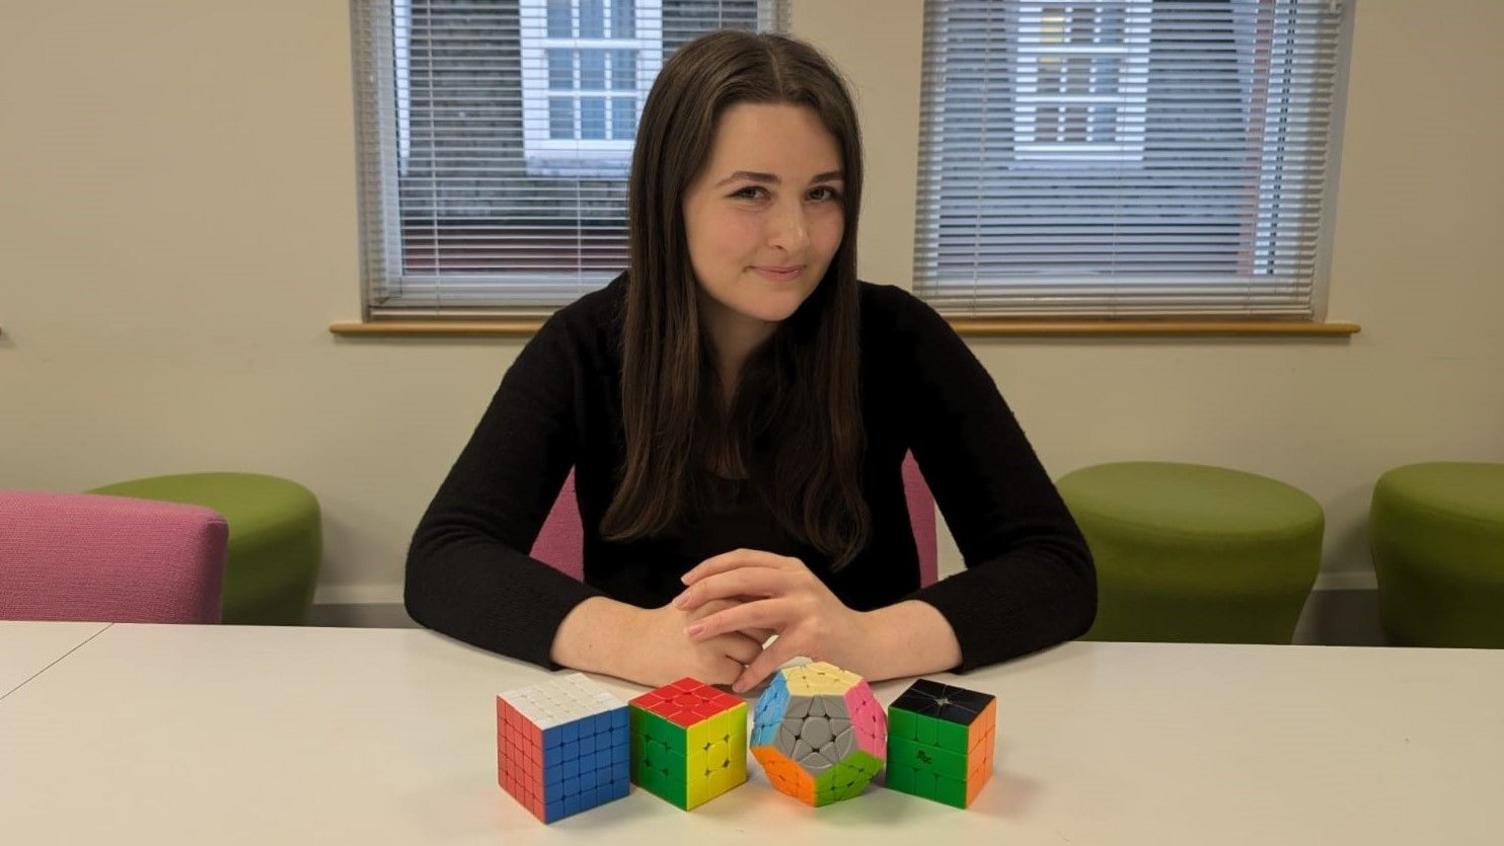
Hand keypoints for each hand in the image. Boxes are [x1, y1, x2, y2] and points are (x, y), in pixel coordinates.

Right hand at [617, 598, 764, 688]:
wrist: (636, 644)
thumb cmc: (672, 623)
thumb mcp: (701, 599)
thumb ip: (733, 598)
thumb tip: (772, 607)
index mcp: (718, 591)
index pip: (760, 601)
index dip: (763, 614)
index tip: (761, 622)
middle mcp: (718, 612)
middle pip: (763, 626)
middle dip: (758, 636)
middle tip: (738, 642)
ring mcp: (714, 640)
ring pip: (754, 652)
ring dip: (747, 658)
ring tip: (723, 656)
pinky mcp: (709, 666)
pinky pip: (740, 673)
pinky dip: (735, 676)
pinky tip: (716, 670)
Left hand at [673, 549, 874, 691]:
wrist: (867, 643)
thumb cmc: (823, 623)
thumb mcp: (794, 597)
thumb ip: (764, 592)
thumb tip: (717, 593)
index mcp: (790, 568)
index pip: (743, 558)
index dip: (710, 567)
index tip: (686, 581)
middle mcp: (797, 581)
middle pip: (742, 577)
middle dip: (706, 590)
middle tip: (680, 605)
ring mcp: (806, 607)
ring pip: (752, 610)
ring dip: (718, 623)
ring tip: (693, 634)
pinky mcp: (812, 635)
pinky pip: (772, 652)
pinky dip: (752, 668)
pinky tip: (738, 680)